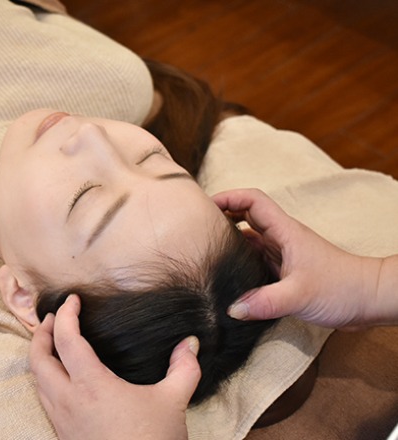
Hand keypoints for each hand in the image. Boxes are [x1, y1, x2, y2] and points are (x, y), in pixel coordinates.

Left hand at [29, 294, 200, 439]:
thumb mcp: (172, 402)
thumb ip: (183, 369)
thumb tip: (191, 344)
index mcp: (91, 385)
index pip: (66, 340)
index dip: (66, 315)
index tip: (72, 300)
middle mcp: (69, 400)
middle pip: (38, 358)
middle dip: (41, 333)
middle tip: (54, 319)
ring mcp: (62, 419)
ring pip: (37, 380)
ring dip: (40, 357)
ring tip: (53, 344)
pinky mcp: (63, 435)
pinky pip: (44, 399)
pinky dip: (44, 379)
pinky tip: (61, 380)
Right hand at [213, 188, 393, 327]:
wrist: (370, 299)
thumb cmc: (342, 288)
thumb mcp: (300, 295)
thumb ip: (264, 302)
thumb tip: (232, 309)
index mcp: (284, 232)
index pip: (252, 201)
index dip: (228, 197)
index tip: (206, 206)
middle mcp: (281, 238)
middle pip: (245, 216)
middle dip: (221, 217)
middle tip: (197, 230)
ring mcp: (283, 254)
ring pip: (249, 239)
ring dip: (229, 241)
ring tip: (205, 252)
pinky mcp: (285, 270)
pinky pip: (256, 260)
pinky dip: (240, 263)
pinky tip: (228, 276)